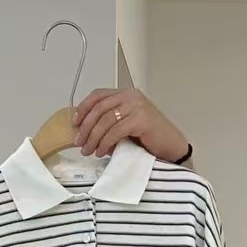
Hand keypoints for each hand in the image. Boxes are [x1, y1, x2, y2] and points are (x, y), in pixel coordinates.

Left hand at [74, 89, 189, 162]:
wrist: (172, 147)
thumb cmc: (150, 139)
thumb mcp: (127, 125)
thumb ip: (111, 122)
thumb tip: (87, 132)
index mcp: (126, 94)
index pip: (98, 95)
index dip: (83, 108)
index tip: (74, 123)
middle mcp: (131, 96)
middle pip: (99, 108)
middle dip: (86, 127)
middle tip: (79, 143)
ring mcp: (137, 106)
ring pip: (106, 120)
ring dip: (93, 137)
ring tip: (88, 151)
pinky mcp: (141, 119)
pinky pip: (116, 130)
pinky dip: (106, 142)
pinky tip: (102, 151)